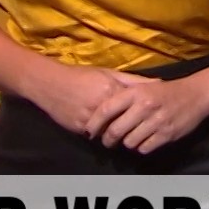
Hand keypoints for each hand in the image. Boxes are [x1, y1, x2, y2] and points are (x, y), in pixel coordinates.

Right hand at [24, 63, 156, 136]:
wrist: (50, 83)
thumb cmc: (81, 76)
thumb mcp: (109, 73)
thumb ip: (134, 80)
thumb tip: (158, 83)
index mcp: (112, 90)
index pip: (135, 106)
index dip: (143, 112)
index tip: (150, 115)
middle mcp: (102, 105)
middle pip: (125, 122)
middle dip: (132, 127)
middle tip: (139, 129)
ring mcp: (90, 118)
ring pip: (111, 132)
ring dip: (117, 133)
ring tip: (124, 132)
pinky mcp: (80, 128)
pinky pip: (96, 136)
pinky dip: (102, 134)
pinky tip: (105, 131)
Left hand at [84, 74, 208, 153]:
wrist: (196, 94)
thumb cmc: (165, 91)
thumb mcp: (143, 86)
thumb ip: (123, 97)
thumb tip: (99, 112)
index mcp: (136, 92)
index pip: (106, 110)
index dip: (93, 123)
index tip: (89, 132)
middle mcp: (145, 106)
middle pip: (115, 131)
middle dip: (107, 140)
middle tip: (107, 142)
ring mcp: (156, 121)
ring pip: (129, 142)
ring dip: (126, 143)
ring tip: (129, 139)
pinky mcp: (167, 134)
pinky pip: (144, 148)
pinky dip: (141, 147)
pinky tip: (143, 140)